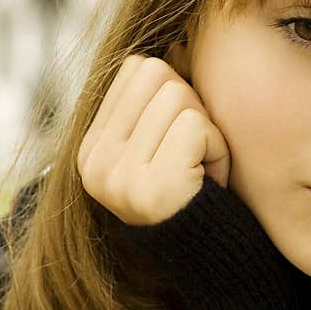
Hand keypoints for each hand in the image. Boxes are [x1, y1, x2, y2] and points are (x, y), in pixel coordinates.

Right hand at [76, 55, 230, 224]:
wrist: (214, 257)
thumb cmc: (196, 191)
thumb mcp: (162, 147)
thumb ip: (150, 106)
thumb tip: (167, 52)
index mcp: (93, 147)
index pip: (137, 69)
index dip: (176, 94)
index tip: (179, 139)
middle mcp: (96, 161)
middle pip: (158, 74)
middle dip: (192, 108)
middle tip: (195, 154)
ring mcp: (119, 174)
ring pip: (180, 96)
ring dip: (208, 131)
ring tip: (201, 169)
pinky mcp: (151, 185)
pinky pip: (196, 125)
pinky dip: (217, 149)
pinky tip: (209, 180)